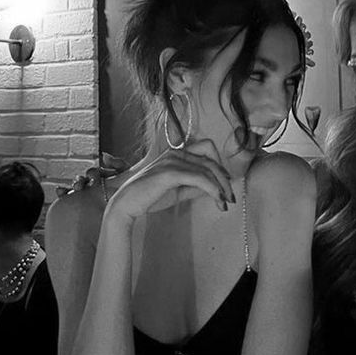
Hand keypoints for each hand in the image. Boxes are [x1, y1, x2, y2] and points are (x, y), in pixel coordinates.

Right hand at [106, 138, 235, 223]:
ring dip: (220, 187)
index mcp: (176, 153)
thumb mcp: (178, 190)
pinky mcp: (170, 173)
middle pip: (211, 159)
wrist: (126, 205)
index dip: (219, 165)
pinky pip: (200, 178)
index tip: (225, 183)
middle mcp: (176, 153)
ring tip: (224, 203)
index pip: (207, 149)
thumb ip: (195, 186)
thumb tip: (214, 188)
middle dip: (224, 178)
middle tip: (229, 197)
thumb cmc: (149, 197)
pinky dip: (212, 189)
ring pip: (208, 169)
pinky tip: (217, 200)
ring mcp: (172, 161)